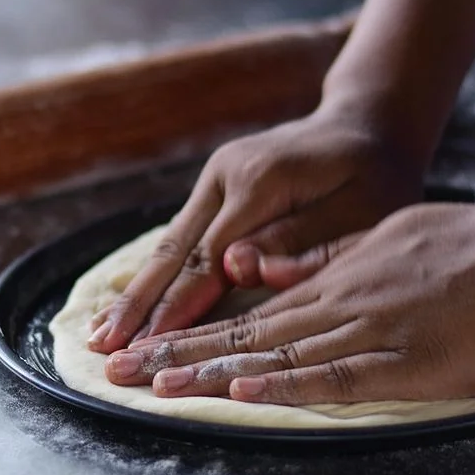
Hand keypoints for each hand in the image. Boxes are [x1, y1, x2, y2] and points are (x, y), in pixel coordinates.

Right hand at [87, 108, 424, 353]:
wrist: (367, 126)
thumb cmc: (374, 177)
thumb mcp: (358, 210)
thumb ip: (300, 241)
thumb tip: (237, 268)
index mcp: (260, 181)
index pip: (209, 257)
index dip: (179, 305)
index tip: (152, 346)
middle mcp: (225, 176)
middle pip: (174, 251)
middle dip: (139, 304)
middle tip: (105, 349)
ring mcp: (214, 180)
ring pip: (168, 245)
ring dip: (134, 293)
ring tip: (101, 335)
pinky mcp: (214, 190)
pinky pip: (179, 239)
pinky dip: (154, 276)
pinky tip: (130, 306)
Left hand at [103, 200, 474, 403]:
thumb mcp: (389, 235)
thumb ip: (330, 255)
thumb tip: (268, 266)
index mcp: (337, 275)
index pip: (250, 311)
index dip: (195, 331)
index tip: (148, 347)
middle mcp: (340, 300)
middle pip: (246, 332)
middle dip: (178, 352)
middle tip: (119, 371)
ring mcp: (371, 327)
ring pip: (277, 352)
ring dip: (211, 370)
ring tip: (154, 385)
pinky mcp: (408, 359)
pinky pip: (338, 374)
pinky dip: (289, 382)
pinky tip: (244, 390)